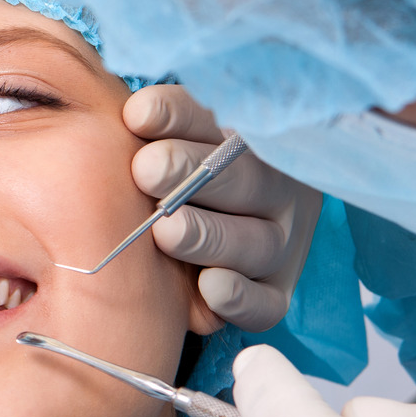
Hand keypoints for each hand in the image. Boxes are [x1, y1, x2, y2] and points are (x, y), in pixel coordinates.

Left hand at [123, 84, 320, 332]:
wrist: (227, 227)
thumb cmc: (180, 176)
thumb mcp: (173, 138)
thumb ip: (157, 122)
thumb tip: (134, 113)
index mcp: (253, 140)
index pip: (217, 119)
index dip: (178, 116)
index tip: (138, 115)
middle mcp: (278, 190)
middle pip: (244, 179)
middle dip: (191, 172)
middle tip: (147, 169)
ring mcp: (281, 245)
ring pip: (255, 244)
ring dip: (208, 236)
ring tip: (166, 230)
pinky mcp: (275, 294)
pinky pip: (265, 304)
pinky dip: (240, 298)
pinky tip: (209, 285)